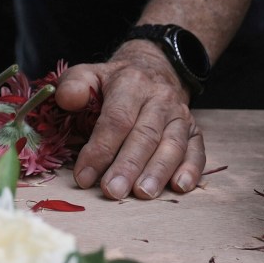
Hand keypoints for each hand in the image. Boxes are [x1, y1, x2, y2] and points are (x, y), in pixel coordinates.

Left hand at [57, 43, 207, 199]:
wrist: (153, 69)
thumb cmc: (114, 82)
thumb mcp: (89, 74)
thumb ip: (73, 84)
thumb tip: (67, 100)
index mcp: (131, 83)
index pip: (117, 119)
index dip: (100, 149)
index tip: (84, 176)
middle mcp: (160, 98)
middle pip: (145, 136)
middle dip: (128, 166)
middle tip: (112, 191)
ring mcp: (180, 115)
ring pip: (172, 145)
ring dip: (158, 172)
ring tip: (143, 193)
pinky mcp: (194, 130)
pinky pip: (197, 150)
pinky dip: (191, 169)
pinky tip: (180, 187)